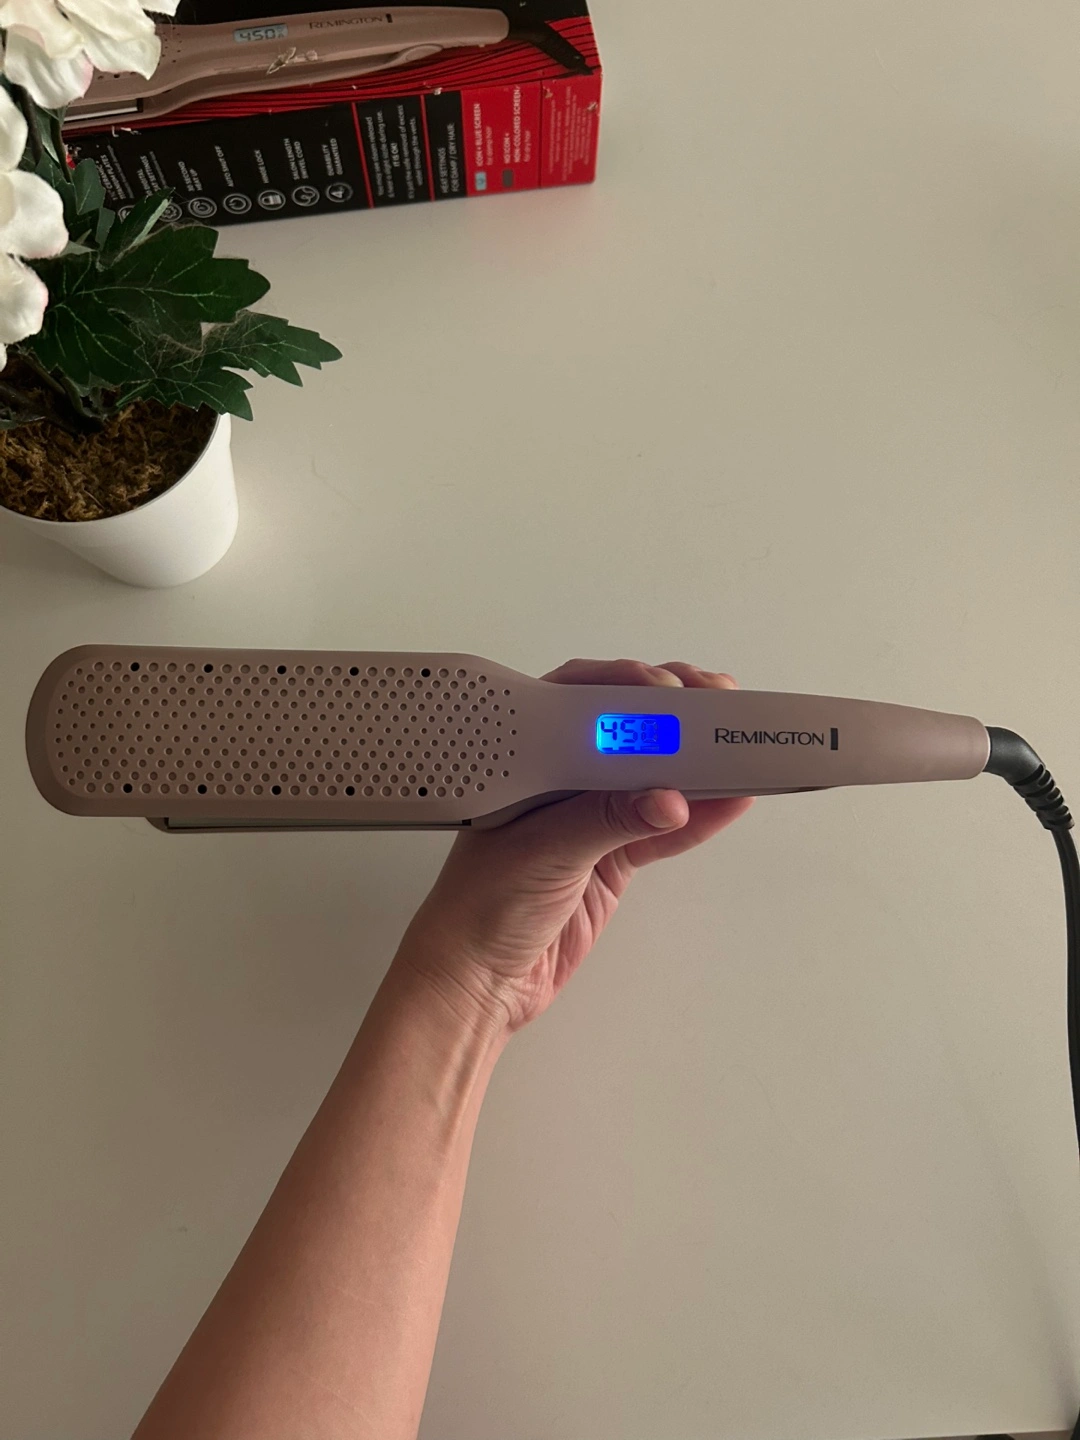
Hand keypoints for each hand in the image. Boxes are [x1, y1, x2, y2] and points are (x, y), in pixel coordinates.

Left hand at [397, 659, 752, 1035]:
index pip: (575, 701)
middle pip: (622, 733)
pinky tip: (731, 800)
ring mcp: (587, 820)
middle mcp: (556, 781)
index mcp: (523, 761)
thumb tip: (669, 799)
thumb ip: (605, 820)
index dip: (623, 685)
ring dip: (694, 762)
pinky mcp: (611, 860)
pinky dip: (697, 816)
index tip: (666, 689)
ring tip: (739, 746)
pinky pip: (661, 829)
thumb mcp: (542, 853)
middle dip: (671, 715)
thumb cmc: (479, 909)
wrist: (476, 985)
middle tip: (718, 701)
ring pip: (649, 778)